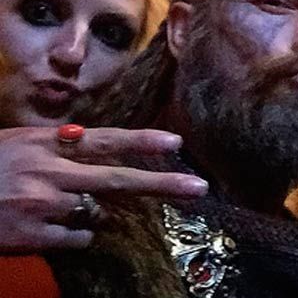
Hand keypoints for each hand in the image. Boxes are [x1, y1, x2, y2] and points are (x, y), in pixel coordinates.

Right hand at [0, 126, 207, 251]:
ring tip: (52, 204)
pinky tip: (46, 226)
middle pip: (117, 179)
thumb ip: (57, 142)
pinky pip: (78, 238)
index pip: (105, 140)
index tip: (176, 144)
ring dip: (90, 211)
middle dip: (163, 184)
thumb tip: (89, 139)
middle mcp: (48, 174)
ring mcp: (42, 207)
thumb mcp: (18, 142)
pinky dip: (74, 234)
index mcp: (45, 145)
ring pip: (96, 213)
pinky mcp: (35, 238)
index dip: (142, 142)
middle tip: (198, 188)